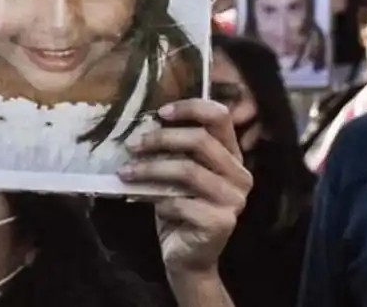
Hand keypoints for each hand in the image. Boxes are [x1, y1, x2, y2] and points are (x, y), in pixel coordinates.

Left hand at [119, 99, 251, 275]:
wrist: (187, 258)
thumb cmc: (179, 210)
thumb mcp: (178, 175)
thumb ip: (174, 152)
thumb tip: (143, 125)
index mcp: (232, 156)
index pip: (221, 117)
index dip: (191, 108)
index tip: (160, 112)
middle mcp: (239, 175)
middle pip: (200, 141)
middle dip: (161, 139)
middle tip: (132, 145)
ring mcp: (234, 200)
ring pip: (187, 171)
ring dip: (150, 169)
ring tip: (126, 172)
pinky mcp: (221, 222)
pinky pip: (180, 202)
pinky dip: (158, 201)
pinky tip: (148, 203)